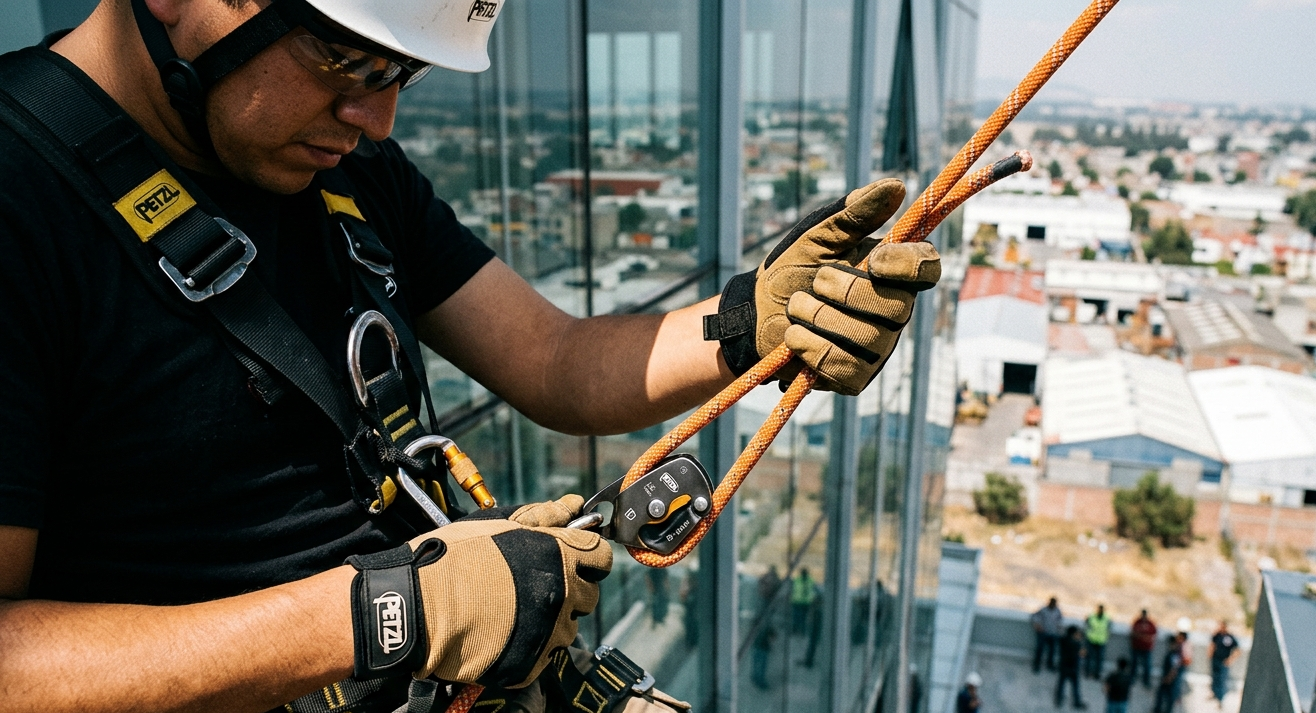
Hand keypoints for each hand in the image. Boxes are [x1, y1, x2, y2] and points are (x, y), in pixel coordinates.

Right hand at [345, 497, 611, 687]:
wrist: (413, 607)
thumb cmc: (451, 558)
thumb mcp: (498, 524)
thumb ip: (544, 516)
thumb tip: (573, 505)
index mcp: (559, 557)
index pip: (600, 557)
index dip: (585, 555)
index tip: (570, 557)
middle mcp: (561, 597)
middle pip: (588, 594)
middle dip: (570, 587)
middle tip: (533, 582)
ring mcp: (547, 634)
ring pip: (568, 627)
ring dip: (551, 617)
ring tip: (513, 607)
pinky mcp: (530, 664)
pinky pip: (545, 654)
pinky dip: (532, 644)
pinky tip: (504, 629)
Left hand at [704, 179, 939, 394]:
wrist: (755, 312)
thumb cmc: (792, 268)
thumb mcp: (818, 234)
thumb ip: (853, 213)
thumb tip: (895, 186)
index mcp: (892, 274)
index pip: (928, 269)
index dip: (907, 266)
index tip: (873, 258)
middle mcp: (894, 312)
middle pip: (896, 306)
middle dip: (846, 292)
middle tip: (815, 282)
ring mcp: (877, 348)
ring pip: (868, 338)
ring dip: (819, 318)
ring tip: (796, 308)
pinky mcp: (855, 378)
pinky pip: (846, 367)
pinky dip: (813, 349)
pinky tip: (795, 338)